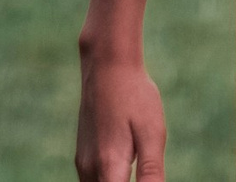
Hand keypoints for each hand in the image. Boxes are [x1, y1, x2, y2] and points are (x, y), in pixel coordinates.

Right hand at [75, 52, 168, 179]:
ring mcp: (83, 162)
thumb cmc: (135, 97)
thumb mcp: (152, 135)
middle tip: (145, 178)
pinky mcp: (83, 156)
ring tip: (136, 176)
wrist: (106, 65)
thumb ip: (152, 173)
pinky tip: (125, 178)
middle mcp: (89, 169)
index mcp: (109, 167)